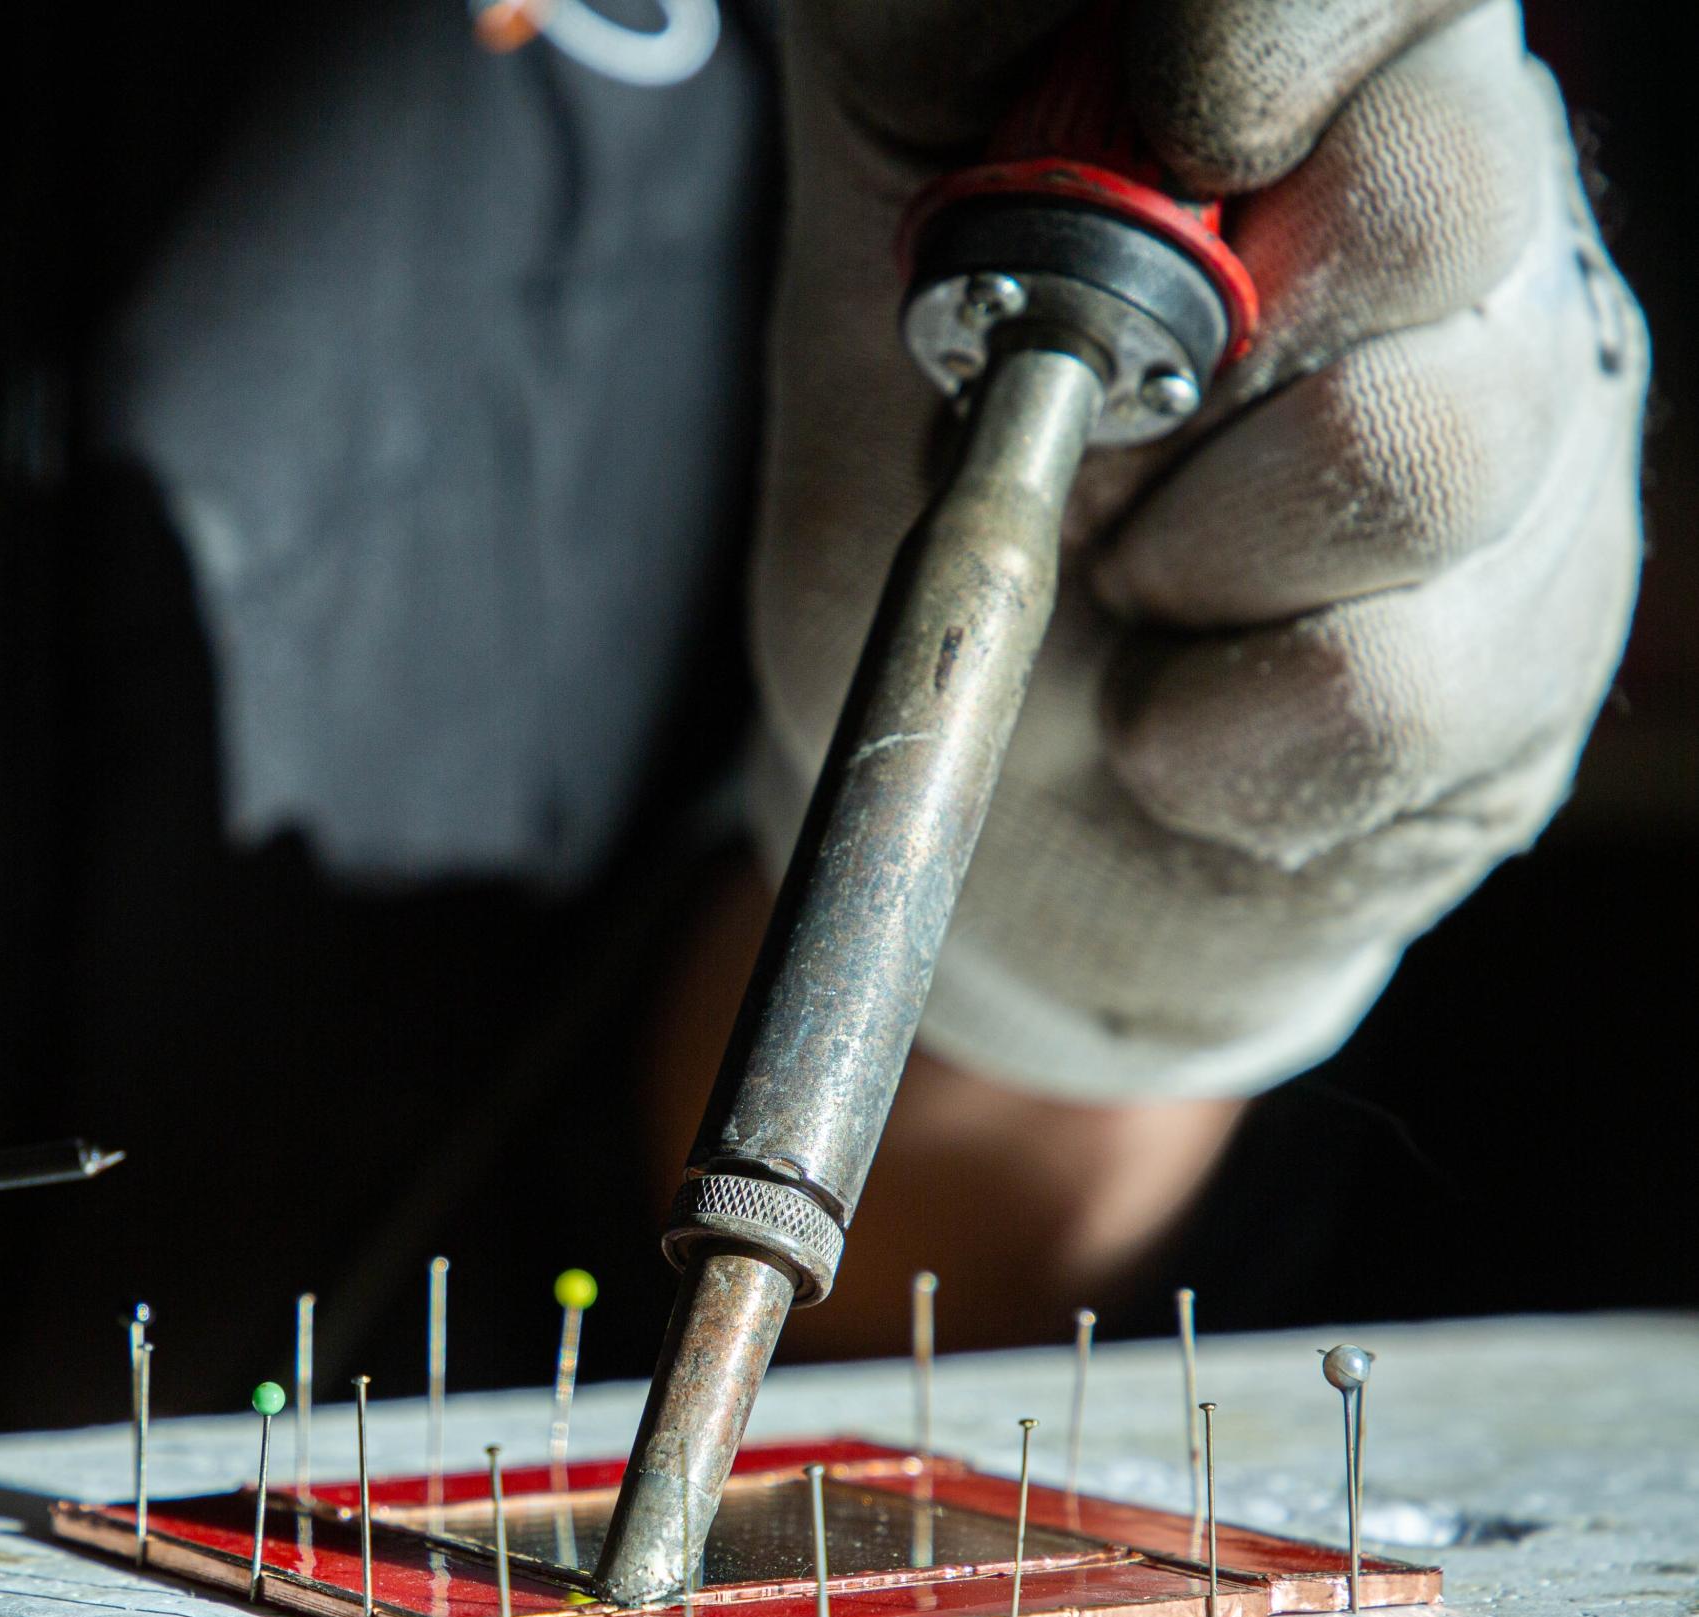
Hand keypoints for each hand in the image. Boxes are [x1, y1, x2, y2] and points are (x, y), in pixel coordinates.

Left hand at [751, 0, 1647, 1099]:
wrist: (964, 758)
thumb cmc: (921, 476)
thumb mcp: (878, 225)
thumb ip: (947, 55)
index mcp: (1314, 84)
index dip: (1290, 32)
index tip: (1179, 139)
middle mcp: (1466, 234)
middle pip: (1440, 198)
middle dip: (1194, 349)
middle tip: (1089, 422)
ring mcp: (1525, 442)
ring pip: (1418, 456)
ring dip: (1185, 557)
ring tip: (1122, 578)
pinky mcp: (1525, 662)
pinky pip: (1381, 693)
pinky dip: (1210, 734)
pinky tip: (1169, 717)